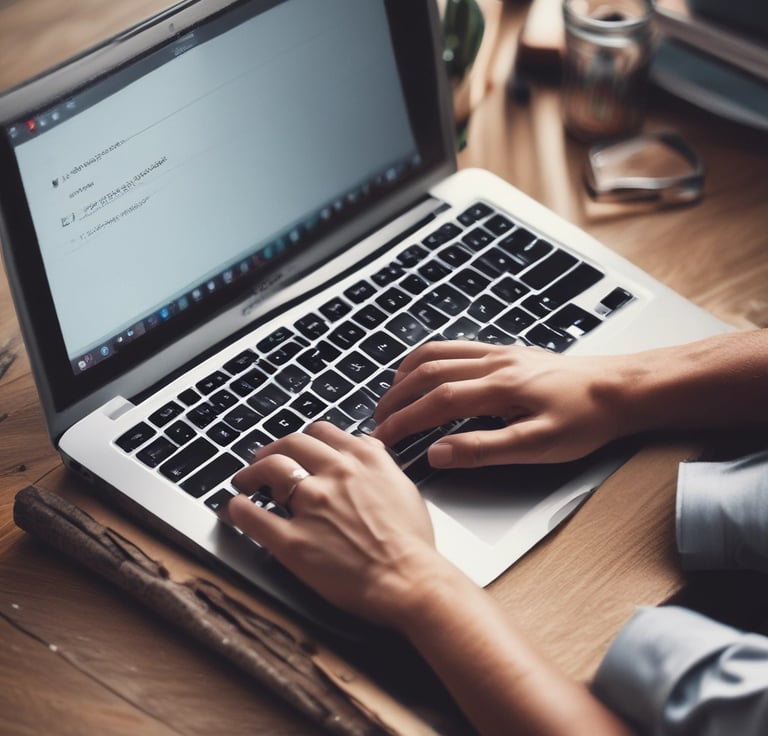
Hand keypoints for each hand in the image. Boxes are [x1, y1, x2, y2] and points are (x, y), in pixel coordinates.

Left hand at [225, 422, 440, 626]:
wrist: (410, 580)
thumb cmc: (412, 542)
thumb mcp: (404, 486)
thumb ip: (380, 463)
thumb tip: (366, 446)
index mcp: (363, 460)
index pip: (322, 432)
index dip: (304, 439)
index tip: (297, 447)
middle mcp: (335, 473)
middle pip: (291, 444)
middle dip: (272, 450)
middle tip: (263, 459)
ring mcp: (311, 505)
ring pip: (269, 470)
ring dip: (251, 472)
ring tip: (244, 480)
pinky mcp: (293, 541)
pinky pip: (253, 517)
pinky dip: (238, 510)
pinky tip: (235, 509)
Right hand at [373, 341, 624, 466]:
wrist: (620, 388)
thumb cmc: (586, 419)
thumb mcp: (539, 446)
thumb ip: (484, 449)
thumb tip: (438, 453)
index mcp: (500, 387)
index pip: (436, 401)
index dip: (404, 421)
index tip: (383, 439)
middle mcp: (494, 363)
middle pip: (428, 372)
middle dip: (396, 397)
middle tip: (378, 420)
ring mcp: (499, 353)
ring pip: (438, 352)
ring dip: (407, 373)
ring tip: (391, 395)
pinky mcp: (507, 351)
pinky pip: (457, 346)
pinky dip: (430, 359)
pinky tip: (427, 372)